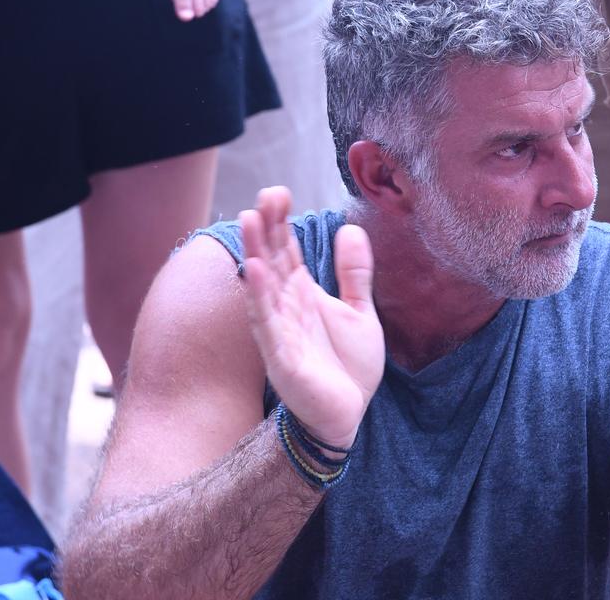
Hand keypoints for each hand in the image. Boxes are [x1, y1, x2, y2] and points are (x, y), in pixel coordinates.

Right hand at [240, 187, 384, 448]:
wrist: (348, 415)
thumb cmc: (348, 366)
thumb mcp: (359, 312)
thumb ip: (354, 274)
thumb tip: (351, 228)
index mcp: (302, 295)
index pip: (285, 250)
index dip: (280, 222)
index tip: (278, 192)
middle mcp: (285, 308)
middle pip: (271, 261)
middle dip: (266, 228)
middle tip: (264, 195)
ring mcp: (279, 331)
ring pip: (263, 286)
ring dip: (255, 253)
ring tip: (250, 220)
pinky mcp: (281, 358)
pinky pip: (266, 323)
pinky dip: (258, 297)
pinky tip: (253, 271)